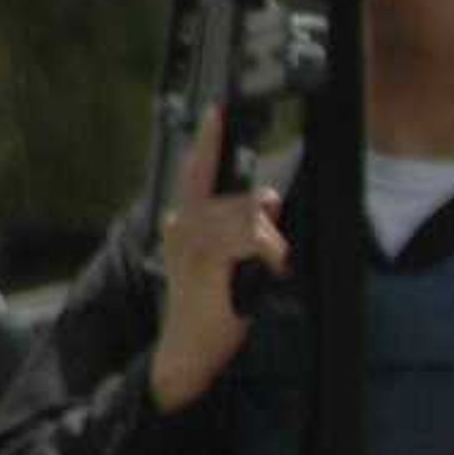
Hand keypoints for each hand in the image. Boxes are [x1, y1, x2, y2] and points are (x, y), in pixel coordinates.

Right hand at [147, 107, 288, 411]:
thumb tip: (267, 201)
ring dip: (270, 245)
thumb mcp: (228, 260)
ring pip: (248, 218)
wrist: (188, 345)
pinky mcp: (205, 262)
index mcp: (185, 221)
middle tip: (270, 256)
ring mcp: (191, 243)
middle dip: (265, 222)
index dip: (209, 139)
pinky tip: (267, 271)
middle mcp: (182, 226)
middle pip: (239, 198)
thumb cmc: (212, 303)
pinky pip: (249, 240)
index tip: (218, 109)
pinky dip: (268, 254)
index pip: (197, 171)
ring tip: (266, 270)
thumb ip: (244, 230)